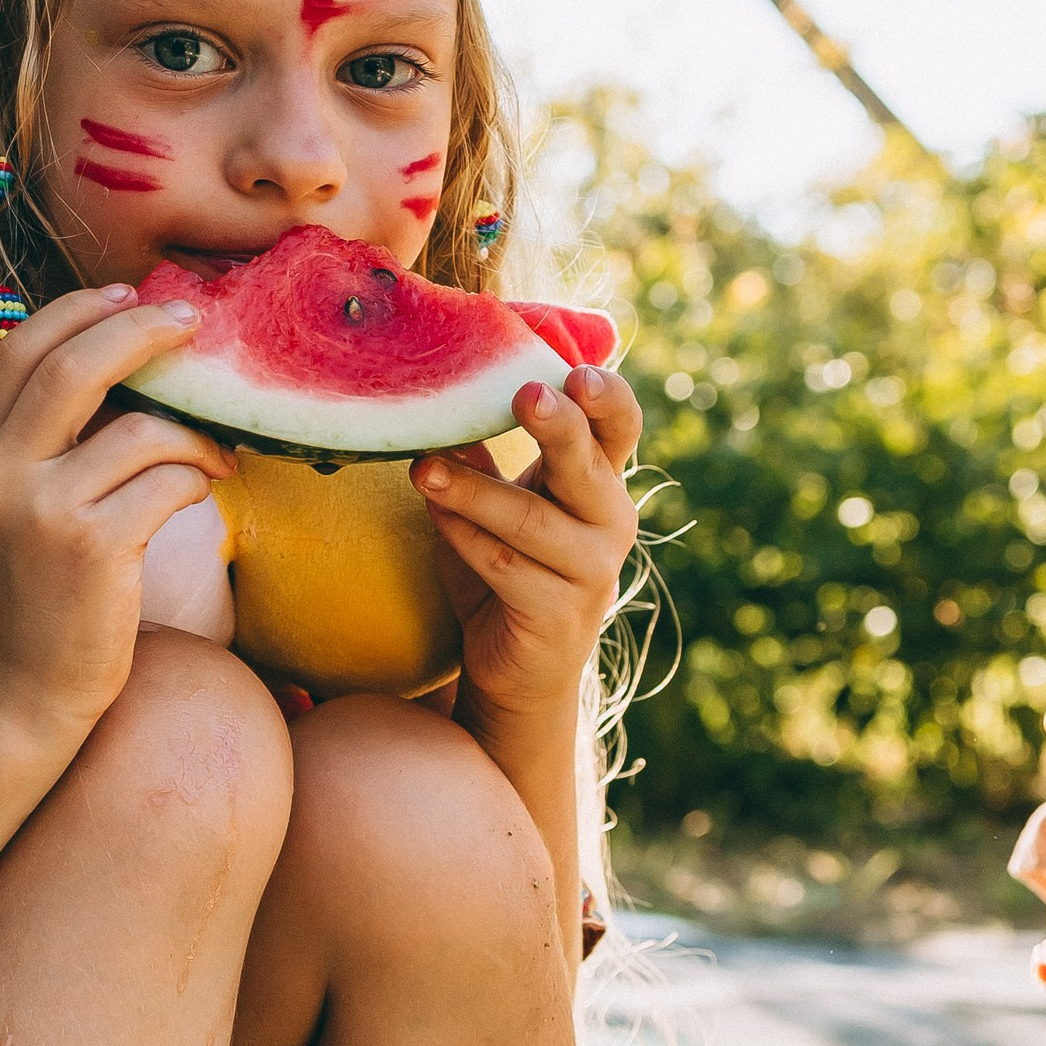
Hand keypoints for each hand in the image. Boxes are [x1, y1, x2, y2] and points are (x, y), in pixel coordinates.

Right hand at [0, 288, 232, 746]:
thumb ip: (54, 439)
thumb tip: (131, 362)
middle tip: (192, 323)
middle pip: (75, 363)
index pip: (20, 349)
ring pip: (141, 428)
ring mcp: (45, 509)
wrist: (25, 689)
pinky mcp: (94, 548)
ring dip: (195, 433)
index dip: (77, 310)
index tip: (128, 295)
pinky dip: (200, 478)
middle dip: (142, 331)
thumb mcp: (24, 503)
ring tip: (215, 453)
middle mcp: (2, 472)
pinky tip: (204, 492)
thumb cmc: (42, 590)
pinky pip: (169, 481)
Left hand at [411, 366, 642, 731]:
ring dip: (473, 491)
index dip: (607, 397)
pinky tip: (434, 515)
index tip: (577, 373)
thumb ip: (479, 453)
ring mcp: (591, 571)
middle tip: (526, 395)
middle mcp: (610, 522)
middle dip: (559, 426)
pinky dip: (465, 538)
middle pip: (589, 464)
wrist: (518, 672)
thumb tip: (439, 389)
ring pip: (531, 520)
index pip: (621, 426)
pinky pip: (506, 566)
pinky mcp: (558, 615)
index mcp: (601, 482)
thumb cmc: (508, 570)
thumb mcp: (497, 502)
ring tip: (424, 468)